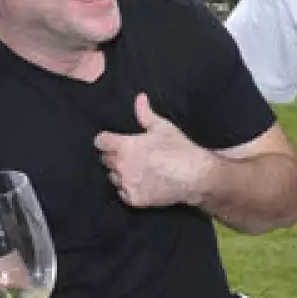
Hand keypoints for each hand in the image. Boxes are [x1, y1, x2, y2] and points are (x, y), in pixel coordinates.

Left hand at [93, 93, 214, 208]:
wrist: (196, 176)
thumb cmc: (180, 149)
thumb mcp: (163, 127)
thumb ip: (145, 113)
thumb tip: (139, 98)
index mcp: (125, 146)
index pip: (100, 142)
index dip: (106, 139)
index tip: (112, 140)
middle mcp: (122, 166)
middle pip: (105, 159)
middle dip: (114, 155)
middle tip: (130, 154)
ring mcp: (127, 184)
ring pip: (112, 177)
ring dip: (120, 172)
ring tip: (136, 169)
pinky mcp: (134, 199)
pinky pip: (122, 193)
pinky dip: (128, 188)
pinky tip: (141, 182)